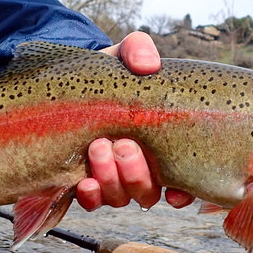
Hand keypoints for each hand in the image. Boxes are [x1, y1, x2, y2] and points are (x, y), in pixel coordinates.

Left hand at [75, 32, 194, 211]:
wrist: (70, 81)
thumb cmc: (109, 73)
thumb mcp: (123, 55)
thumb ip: (138, 50)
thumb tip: (149, 65)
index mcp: (162, 147)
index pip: (183, 183)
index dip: (183, 194)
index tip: (176, 190)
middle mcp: (140, 169)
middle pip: (148, 193)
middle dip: (137, 174)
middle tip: (124, 145)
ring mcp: (112, 179)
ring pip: (121, 197)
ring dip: (112, 180)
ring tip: (99, 147)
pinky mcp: (84, 183)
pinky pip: (91, 202)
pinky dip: (91, 196)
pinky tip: (85, 183)